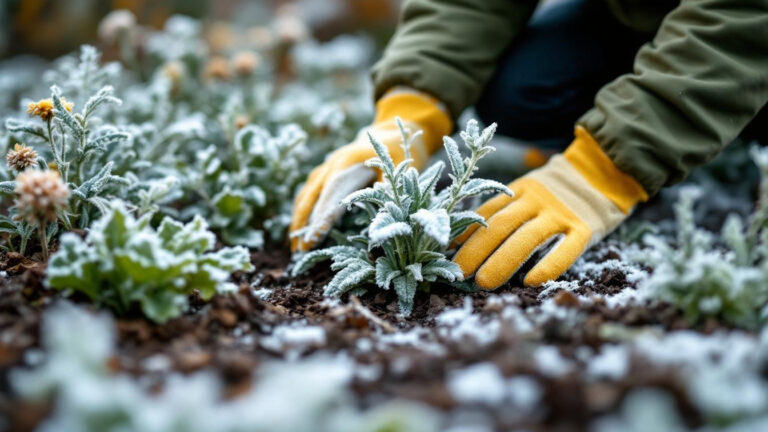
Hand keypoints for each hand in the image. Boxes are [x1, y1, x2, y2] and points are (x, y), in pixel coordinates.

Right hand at [290, 89, 451, 251]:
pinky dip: (303, 211)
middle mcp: (332, 165)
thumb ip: (388, 185)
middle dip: (303, 223)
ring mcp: (326, 169)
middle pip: (311, 196)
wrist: (386, 133)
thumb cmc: (394, 151)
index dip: (321, 216)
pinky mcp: (326, 174)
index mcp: (347, 163)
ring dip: (299, 219)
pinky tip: (300, 229)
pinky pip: (309, 193)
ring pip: (306, 195)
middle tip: (298, 249)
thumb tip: (383, 209)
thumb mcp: (398, 165)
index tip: (313, 238)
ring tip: (295, 245)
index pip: (331, 194)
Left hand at [453, 127, 647, 287]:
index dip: (465, 233)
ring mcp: (561, 213)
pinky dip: (549, 264)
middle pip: (501, 225)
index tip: (445, 254)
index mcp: (519, 191)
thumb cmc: (557, 193)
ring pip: (528, 237)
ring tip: (484, 282)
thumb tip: (464, 241)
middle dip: (477, 250)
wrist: (604, 172)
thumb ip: (505, 210)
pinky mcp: (585, 227)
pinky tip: (532, 281)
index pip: (487, 213)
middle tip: (458, 274)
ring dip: (503, 260)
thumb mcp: (528, 191)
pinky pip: (567, 247)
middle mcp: (536, 200)